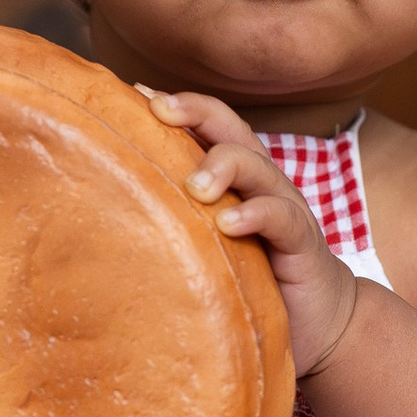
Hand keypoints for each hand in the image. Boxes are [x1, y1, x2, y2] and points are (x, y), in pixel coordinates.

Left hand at [140, 92, 360, 376]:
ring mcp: (284, 210)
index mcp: (234, 178)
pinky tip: (229, 223)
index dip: (176, 105)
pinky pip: (281, 219)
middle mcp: (260, 183)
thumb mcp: (205, 243)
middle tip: (158, 110)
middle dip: (196, 112)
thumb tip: (98, 218)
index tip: (134, 93)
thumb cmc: (250, 279)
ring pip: (257, 167)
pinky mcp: (302, 244)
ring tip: (194, 184)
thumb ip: (171, 222)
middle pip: (231, 130)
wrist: (318, 322)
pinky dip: (255, 215)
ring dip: (223, 165)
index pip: (208, 125)